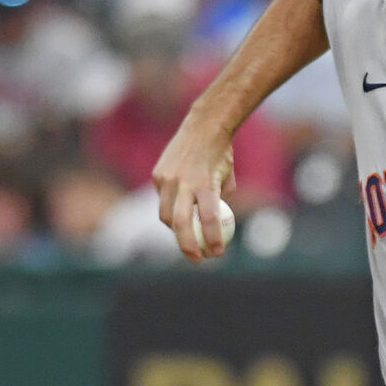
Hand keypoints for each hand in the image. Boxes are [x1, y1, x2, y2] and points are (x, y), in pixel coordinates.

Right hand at [151, 111, 236, 260]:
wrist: (203, 126)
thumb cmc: (221, 155)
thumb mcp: (227, 179)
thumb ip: (219, 202)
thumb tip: (217, 228)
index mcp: (205, 182)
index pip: (209, 218)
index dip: (212, 240)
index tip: (217, 254)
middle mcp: (183, 181)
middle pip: (180, 223)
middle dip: (188, 246)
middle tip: (198, 259)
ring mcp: (167, 178)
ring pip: (165, 215)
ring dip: (176, 230)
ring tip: (188, 237)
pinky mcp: (157, 174)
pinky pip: (162, 199)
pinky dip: (170, 208)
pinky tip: (180, 209)